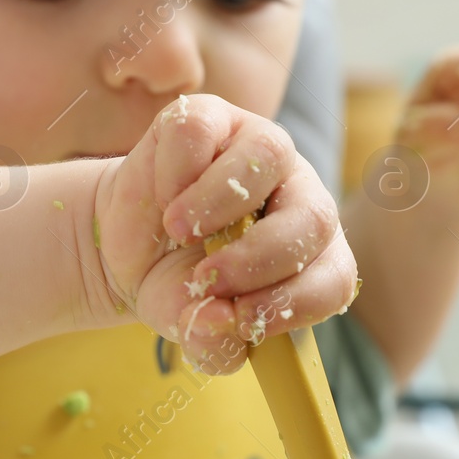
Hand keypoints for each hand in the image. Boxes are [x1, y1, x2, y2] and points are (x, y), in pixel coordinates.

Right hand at [91, 94, 356, 373]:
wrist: (124, 242)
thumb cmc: (174, 281)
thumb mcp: (189, 323)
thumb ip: (211, 341)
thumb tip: (218, 321)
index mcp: (311, 253)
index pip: (333, 278)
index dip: (295, 303)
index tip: (244, 319)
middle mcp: (298, 194)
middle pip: (315, 217)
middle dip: (259, 258)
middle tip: (207, 280)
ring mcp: (259, 148)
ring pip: (271, 153)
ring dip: (220, 203)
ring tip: (179, 231)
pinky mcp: (212, 117)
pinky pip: (204, 132)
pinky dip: (177, 170)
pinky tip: (162, 197)